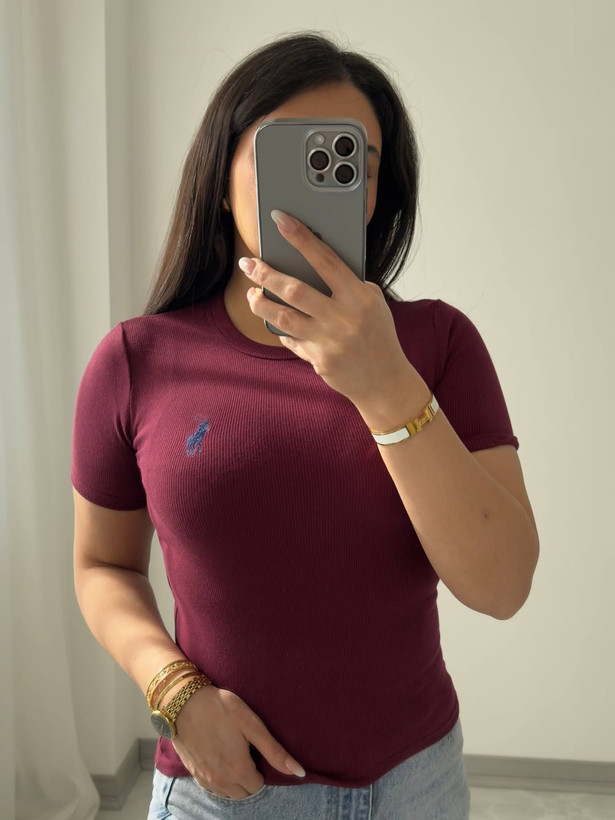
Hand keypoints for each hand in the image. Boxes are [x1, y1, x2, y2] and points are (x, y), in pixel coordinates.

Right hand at [171, 685, 304, 799]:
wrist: (182, 702)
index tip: (255, 749)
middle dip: (248, 776)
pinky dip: (219, 780)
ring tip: (232, 753)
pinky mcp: (192, 772)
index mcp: (238, 770)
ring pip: (227, 792)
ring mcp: (204, 779)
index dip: (260, 768)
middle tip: (245, 751)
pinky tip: (218, 758)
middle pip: (243, 791)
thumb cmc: (220, 708)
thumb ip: (274, 751)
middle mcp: (221, 781)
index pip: (258, 785)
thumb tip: (299, 772)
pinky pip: (211, 787)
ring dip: (233, 780)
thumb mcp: (252, 724)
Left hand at [241, 210, 419, 415]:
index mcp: (358, 297)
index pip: (324, 259)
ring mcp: (328, 341)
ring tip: (252, 293)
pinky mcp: (318, 360)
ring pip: (282, 316)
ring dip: (260, 302)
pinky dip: (281, 330)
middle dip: (265, 273)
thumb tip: (315, 266)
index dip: (300, 237)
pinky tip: (275, 322)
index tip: (279, 219)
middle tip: (248, 263)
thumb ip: (350, 286)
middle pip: (293, 289)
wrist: (385, 381)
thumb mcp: (374, 304)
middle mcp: (342, 318)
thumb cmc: (379, 336)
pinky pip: (291, 340)